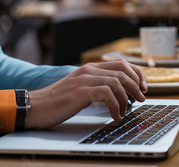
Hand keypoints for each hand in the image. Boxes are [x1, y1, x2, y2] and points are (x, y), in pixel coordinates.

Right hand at [25, 60, 147, 128]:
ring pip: (117, 82)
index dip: (137, 74)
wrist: (35, 106)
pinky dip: (116, 107)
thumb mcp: (81, 89)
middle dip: (136, 85)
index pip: (121, 64)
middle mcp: (89, 70)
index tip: (143, 87)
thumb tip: (120, 95)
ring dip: (127, 99)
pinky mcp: (81, 91)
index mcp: (90, 68)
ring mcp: (84, 79)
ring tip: (126, 111)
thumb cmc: (58, 101)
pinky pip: (107, 95)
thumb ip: (98, 87)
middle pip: (123, 71)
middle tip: (141, 99)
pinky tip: (115, 116)